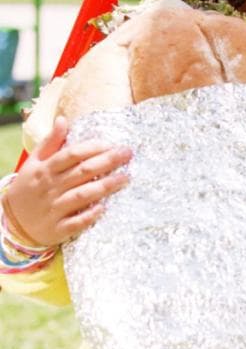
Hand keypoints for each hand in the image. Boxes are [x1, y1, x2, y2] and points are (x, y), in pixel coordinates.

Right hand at [3, 116, 131, 247]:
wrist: (13, 221)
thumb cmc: (30, 186)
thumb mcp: (34, 163)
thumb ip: (50, 142)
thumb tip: (63, 120)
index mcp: (45, 169)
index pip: (71, 154)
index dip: (93, 148)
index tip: (113, 143)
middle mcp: (50, 187)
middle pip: (82, 172)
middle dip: (107, 162)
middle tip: (128, 154)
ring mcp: (53, 208)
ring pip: (82, 195)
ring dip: (105, 187)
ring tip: (126, 178)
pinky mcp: (57, 228)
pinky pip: (76, 222)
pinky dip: (89, 215)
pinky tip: (105, 208)